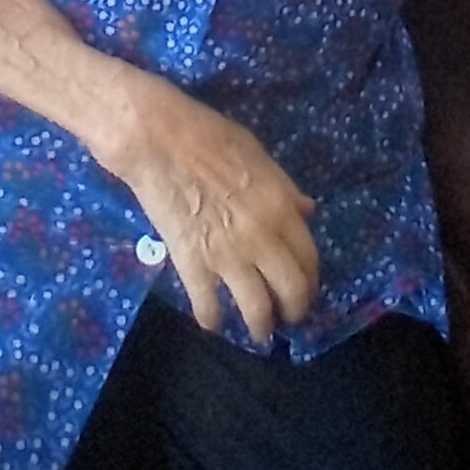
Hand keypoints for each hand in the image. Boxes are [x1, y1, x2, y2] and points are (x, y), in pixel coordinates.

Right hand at [94, 65, 318, 340]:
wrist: (158, 140)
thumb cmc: (210, 136)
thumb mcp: (258, 155)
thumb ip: (284, 189)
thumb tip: (307, 211)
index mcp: (281, 207)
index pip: (309, 258)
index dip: (310, 280)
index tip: (305, 289)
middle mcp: (262, 237)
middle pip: (291, 291)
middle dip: (294, 311)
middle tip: (288, 318)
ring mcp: (227, 255)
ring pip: (257, 310)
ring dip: (261, 327)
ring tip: (260, 333)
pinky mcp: (192, 264)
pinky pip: (209, 306)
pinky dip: (213, 321)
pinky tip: (214, 323)